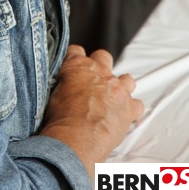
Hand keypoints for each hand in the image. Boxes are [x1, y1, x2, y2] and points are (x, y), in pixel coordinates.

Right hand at [39, 45, 143, 177]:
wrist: (77, 138)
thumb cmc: (61, 119)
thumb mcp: (52, 95)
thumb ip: (61, 84)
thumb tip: (60, 86)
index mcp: (77, 66)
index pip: (76, 51)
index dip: (74, 58)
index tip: (73, 67)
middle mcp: (100, 72)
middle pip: (103, 57)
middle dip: (100, 66)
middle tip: (93, 82)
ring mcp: (117, 88)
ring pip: (126, 79)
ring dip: (120, 86)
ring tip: (112, 100)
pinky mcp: (129, 107)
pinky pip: (137, 105)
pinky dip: (132, 110)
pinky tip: (123, 117)